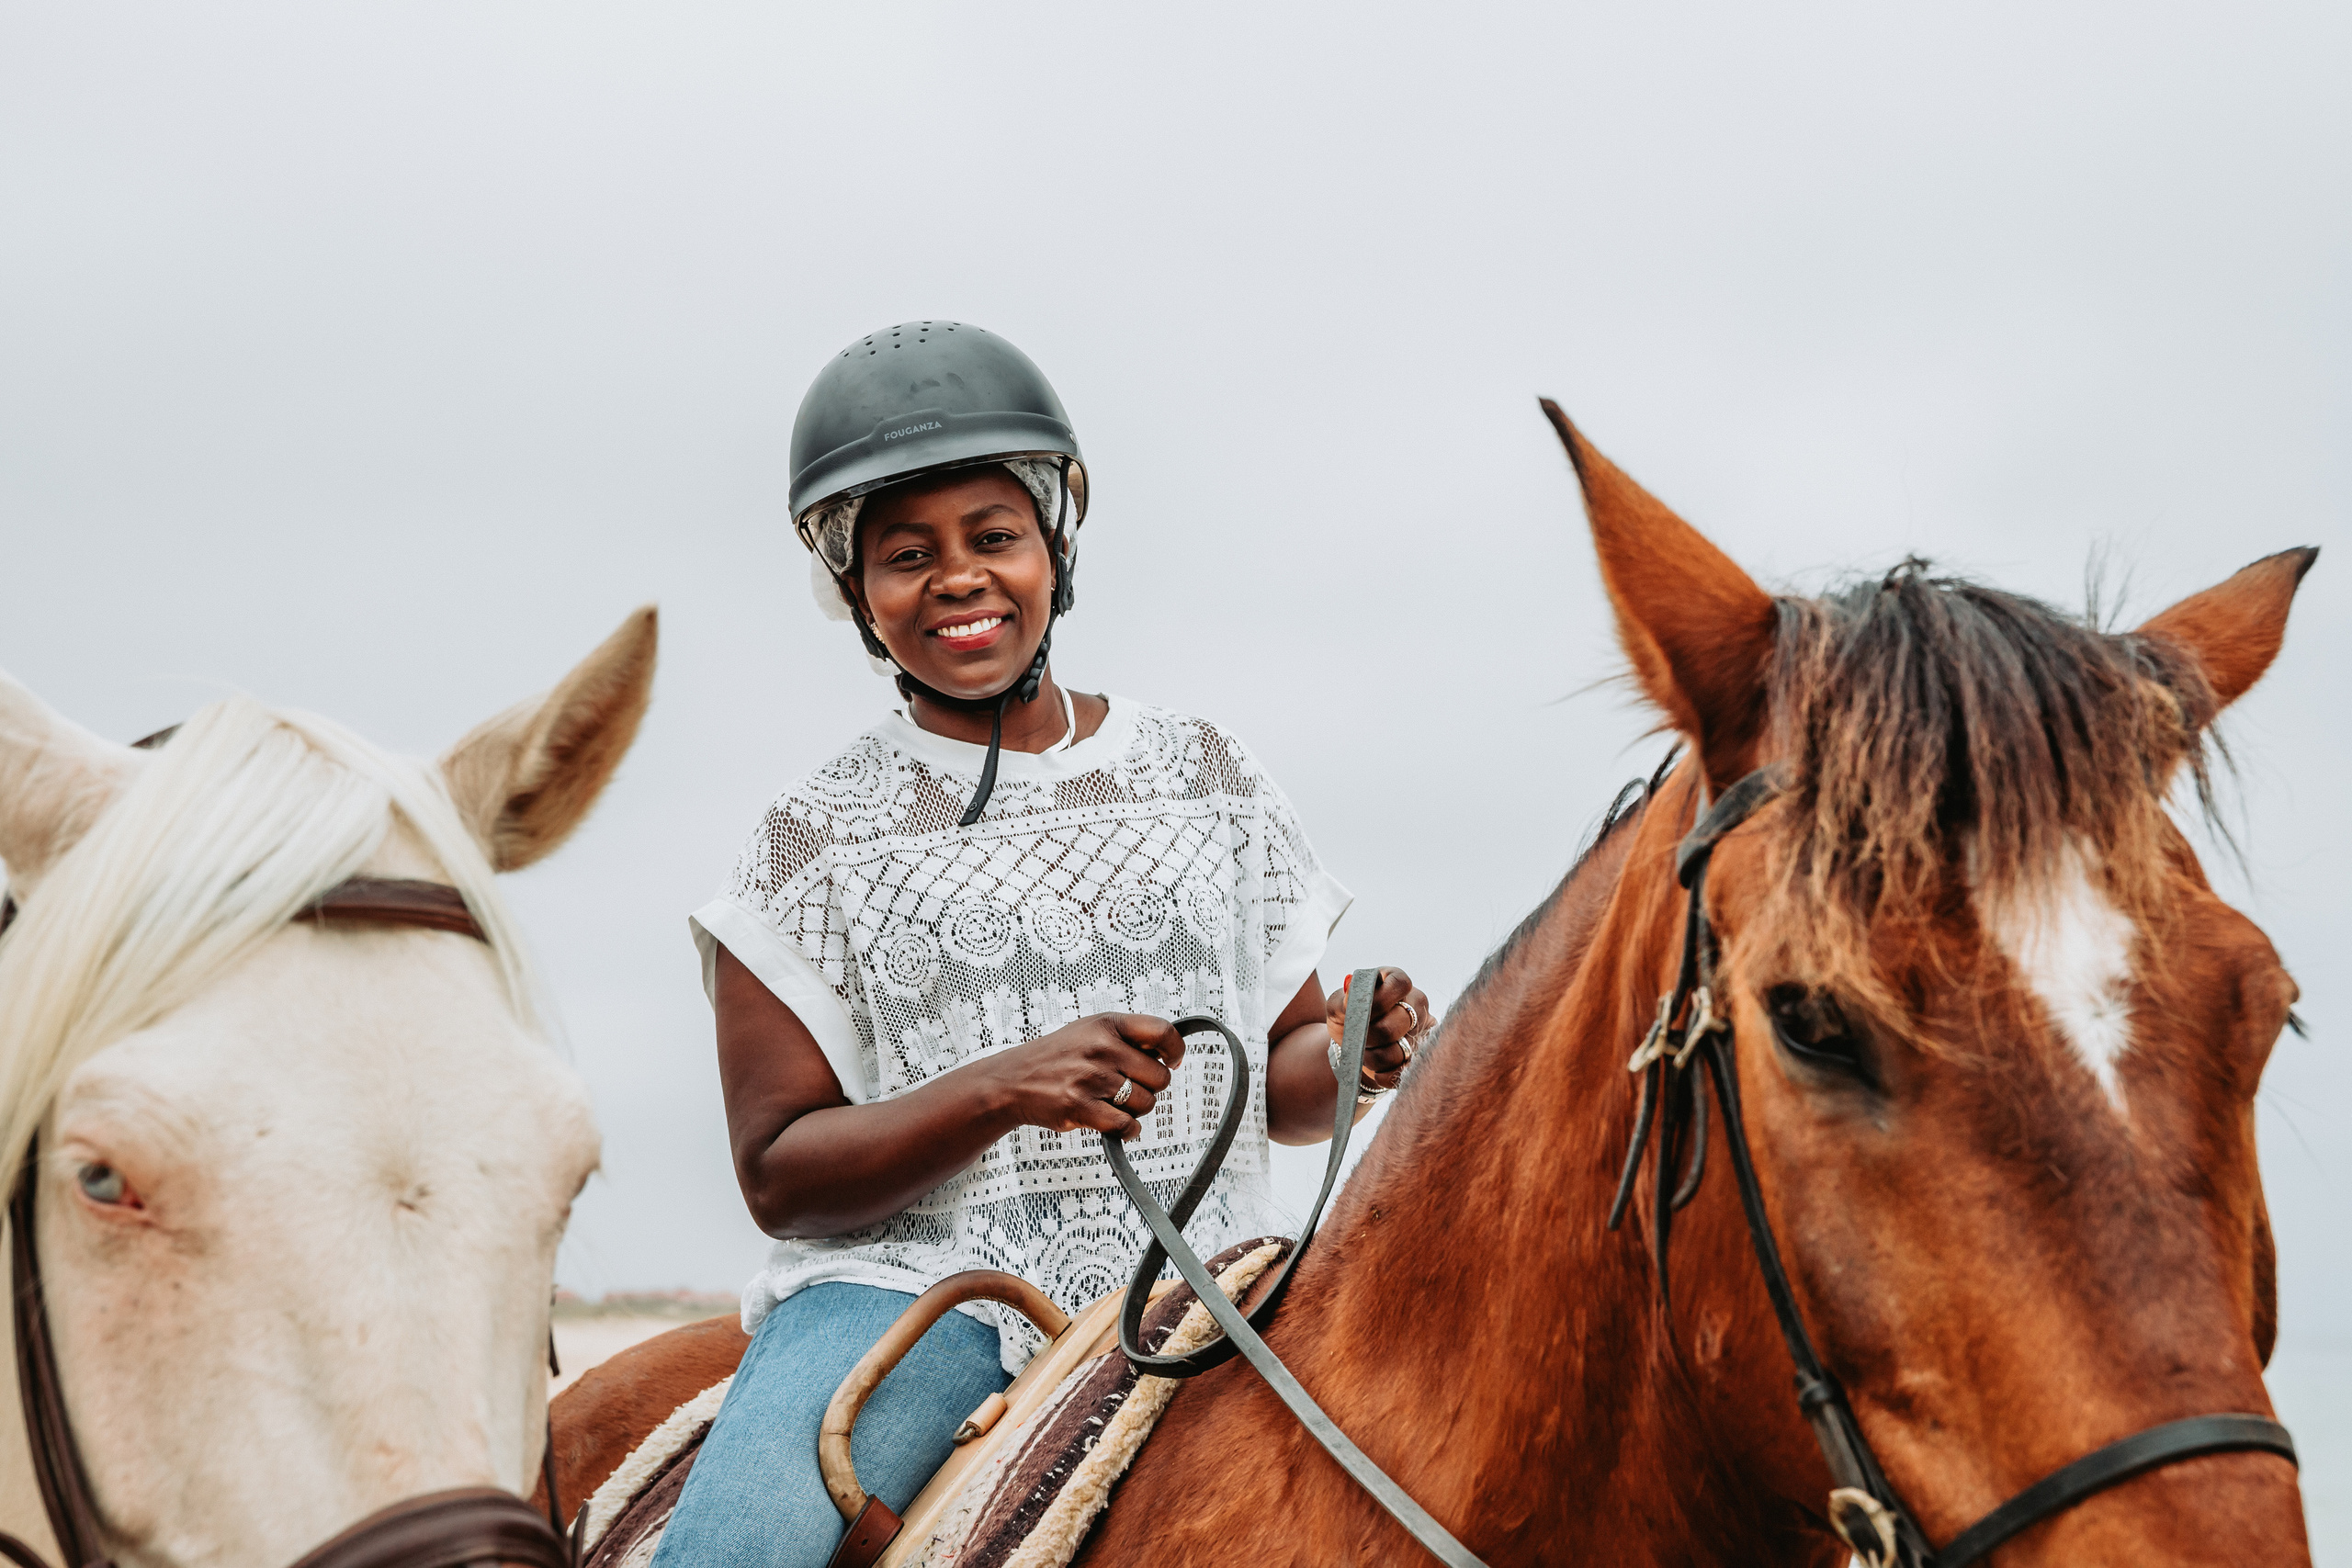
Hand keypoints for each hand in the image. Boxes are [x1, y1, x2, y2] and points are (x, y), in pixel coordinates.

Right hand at [987, 1013, 1186, 1140]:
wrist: (1013, 1080)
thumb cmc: (1058, 1056)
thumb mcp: (1091, 1030)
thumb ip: (1128, 1038)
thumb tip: (1169, 1056)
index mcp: (1107, 1025)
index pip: (1162, 1031)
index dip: (1175, 1050)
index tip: (1172, 1061)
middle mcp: (1100, 1048)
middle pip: (1160, 1077)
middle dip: (1150, 1087)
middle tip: (1129, 1086)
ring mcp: (1090, 1078)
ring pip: (1146, 1104)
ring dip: (1135, 1109)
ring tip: (1112, 1101)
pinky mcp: (1080, 1108)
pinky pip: (1126, 1125)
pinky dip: (1128, 1130)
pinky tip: (1116, 1122)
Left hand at [1326, 968, 1430, 1090]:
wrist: (1353, 1046)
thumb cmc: (1348, 1019)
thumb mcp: (1338, 1007)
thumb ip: (1342, 1000)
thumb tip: (1350, 995)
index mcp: (1395, 981)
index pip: (1400, 984)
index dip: (1381, 1000)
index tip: (1363, 1012)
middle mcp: (1415, 1002)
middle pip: (1400, 1020)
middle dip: (1372, 1034)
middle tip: (1359, 1038)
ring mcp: (1423, 1029)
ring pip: (1403, 1049)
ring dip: (1376, 1056)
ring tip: (1364, 1053)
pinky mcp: (1422, 1055)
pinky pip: (1407, 1069)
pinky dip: (1386, 1074)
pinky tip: (1375, 1071)